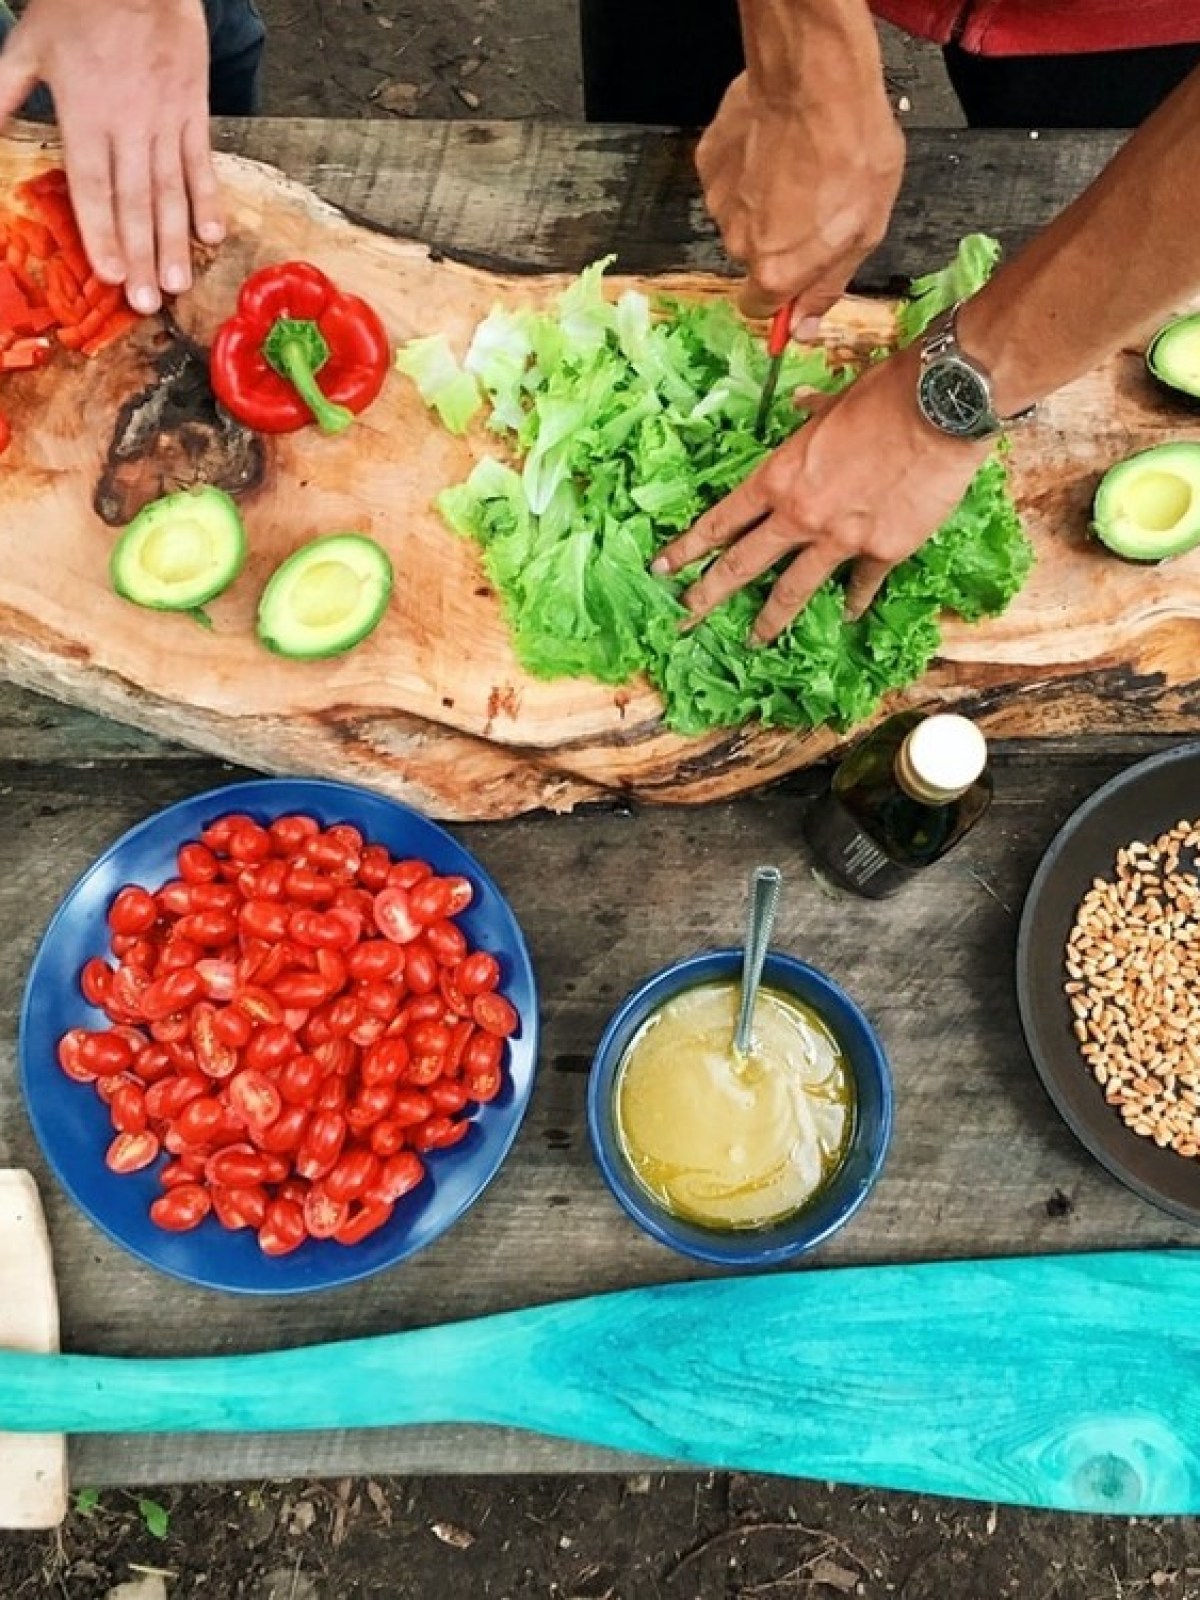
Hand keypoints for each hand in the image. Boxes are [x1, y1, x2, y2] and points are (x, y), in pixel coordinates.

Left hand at [0, 0, 223, 311]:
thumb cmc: (78, 6)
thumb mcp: (29, 46)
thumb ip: (4, 94)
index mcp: (85, 113)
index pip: (93, 186)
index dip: (101, 232)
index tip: (110, 274)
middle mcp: (128, 125)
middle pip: (135, 201)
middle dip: (142, 255)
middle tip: (148, 302)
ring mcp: (165, 121)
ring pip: (171, 192)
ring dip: (175, 241)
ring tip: (178, 283)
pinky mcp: (193, 112)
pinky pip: (201, 164)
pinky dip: (208, 200)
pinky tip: (212, 234)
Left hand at [652, 348, 990, 643]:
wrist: (941, 406)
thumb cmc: (885, 393)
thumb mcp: (834, 402)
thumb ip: (811, 416)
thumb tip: (800, 406)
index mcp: (780, 477)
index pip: (721, 521)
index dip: (688, 547)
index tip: (663, 567)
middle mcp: (800, 515)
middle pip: (742, 565)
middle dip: (708, 595)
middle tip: (685, 618)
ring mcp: (840, 539)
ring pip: (793, 590)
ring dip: (770, 619)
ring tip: (754, 640)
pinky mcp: (882, 551)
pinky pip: (861, 584)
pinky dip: (854, 600)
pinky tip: (847, 614)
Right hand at [698, 70, 904, 330]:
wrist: (816, 78)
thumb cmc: (851, 149)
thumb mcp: (865, 231)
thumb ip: (827, 285)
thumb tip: (804, 327)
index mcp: (775, 270)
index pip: (760, 308)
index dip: (783, 293)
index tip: (799, 273)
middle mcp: (738, 244)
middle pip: (754, 259)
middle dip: (780, 239)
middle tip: (815, 203)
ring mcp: (719, 202)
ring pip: (741, 217)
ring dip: (765, 202)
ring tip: (799, 166)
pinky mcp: (708, 163)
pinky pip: (729, 180)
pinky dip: (749, 169)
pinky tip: (777, 145)